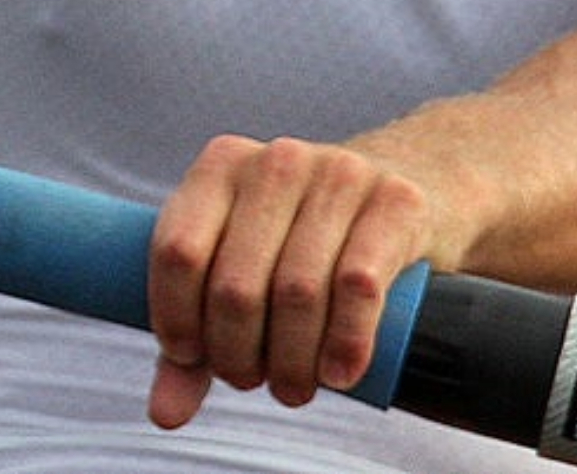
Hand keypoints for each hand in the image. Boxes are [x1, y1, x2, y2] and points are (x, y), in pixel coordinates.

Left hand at [146, 134, 432, 427]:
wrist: (410, 190)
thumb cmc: (304, 240)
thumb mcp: (244, 268)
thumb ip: (197, 337)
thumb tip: (165, 414)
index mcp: (221, 164)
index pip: (177, 251)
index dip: (177, 318)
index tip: (193, 357)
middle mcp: (276, 161)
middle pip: (236, 285)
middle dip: (238, 354)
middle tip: (252, 382)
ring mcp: (338, 174)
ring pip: (297, 291)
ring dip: (291, 363)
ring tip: (293, 387)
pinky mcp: (395, 202)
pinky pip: (359, 285)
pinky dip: (344, 343)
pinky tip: (339, 374)